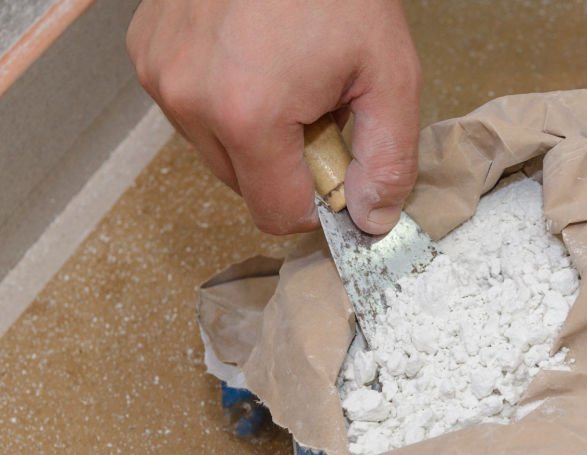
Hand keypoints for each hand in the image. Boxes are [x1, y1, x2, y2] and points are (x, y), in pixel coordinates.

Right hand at [127, 0, 420, 234]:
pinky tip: (252, 60)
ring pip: (217, 152)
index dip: (316, 201)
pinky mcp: (146, 52)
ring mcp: (160, 73)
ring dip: (254, 136)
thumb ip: (388, 159)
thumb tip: (372, 220)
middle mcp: (189, 100)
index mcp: (247, 115)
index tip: (337, 162)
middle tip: (318, 109)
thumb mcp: (389, 75)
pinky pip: (191, 111)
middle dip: (287, 165)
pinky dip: (224, 103)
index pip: (277, 214)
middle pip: (245, 186)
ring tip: (285, 79)